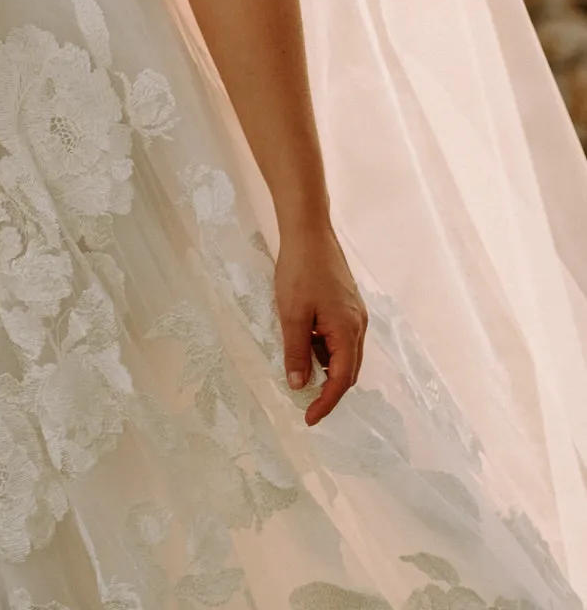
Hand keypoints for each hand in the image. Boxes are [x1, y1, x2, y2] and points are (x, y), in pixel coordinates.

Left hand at [274, 224, 367, 424]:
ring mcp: (355, 313)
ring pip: (344, 354)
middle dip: (329, 390)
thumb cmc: (300, 271)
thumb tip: (299, 386)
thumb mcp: (292, 314)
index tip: (308, 419)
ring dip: (326, 368)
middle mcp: (358, 326)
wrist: (309, 231)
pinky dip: (326, 349)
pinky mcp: (347, 304)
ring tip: (301, 373)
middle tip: (306, 404)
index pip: (341, 380)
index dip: (326, 403)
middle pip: (348, 370)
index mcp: (348, 332)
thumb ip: (297, 352)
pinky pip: (340, 337)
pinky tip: (306, 344)